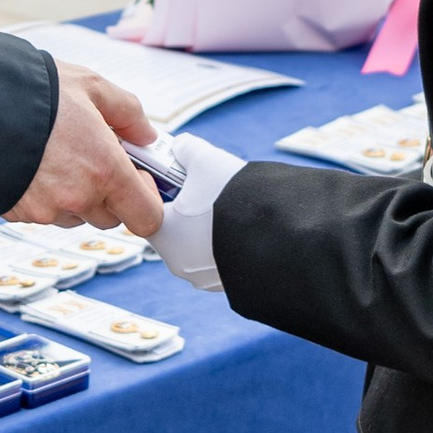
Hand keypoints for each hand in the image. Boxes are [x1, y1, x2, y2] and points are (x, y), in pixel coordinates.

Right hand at [4, 69, 162, 237]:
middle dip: (109, 192)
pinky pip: (45, 212)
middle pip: (111, 217)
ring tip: (57, 156)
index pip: (147, 217)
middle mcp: (78, 197)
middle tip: (94, 158)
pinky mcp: (19, 214)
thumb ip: (128, 112)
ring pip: (76, 215)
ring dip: (76, 195)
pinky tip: (34, 164)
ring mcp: (47, 210)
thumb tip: (146, 135)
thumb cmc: (32, 93)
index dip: (149, 200)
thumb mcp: (90, 86)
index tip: (140, 178)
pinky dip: (45, 195)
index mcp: (106, 169)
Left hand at [150, 134, 242, 291]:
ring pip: (198, 245)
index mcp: (162, 234)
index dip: (163, 186)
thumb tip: (181, 146)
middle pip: (174, 227)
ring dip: (208, 227)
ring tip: (230, 207)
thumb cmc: (236, 198)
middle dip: (188, 207)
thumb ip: (187, 149)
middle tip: (208, 188)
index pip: (148, 207)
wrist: (284, 235)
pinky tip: (242, 226)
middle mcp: (177, 262)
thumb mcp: (207, 159)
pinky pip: (220, 259)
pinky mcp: (227, 285)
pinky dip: (226, 244)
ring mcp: (203, 277)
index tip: (180, 174)